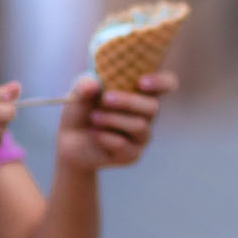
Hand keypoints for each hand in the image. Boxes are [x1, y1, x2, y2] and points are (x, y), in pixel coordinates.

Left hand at [55, 70, 174, 170]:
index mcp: (141, 93)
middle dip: (128, 101)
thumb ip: (85, 84)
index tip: (142, 82)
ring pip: (139, 126)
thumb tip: (93, 86)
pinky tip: (93, 133)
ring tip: (93, 117)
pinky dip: (104, 137)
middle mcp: (147, 114)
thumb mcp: (80, 91)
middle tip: (105, 99)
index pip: (167, 84)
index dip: (161, 82)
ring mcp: (142, 136)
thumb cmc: (82, 108)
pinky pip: (123, 145)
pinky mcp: (132, 155)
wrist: (69, 140)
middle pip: (153, 106)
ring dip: (112, 119)